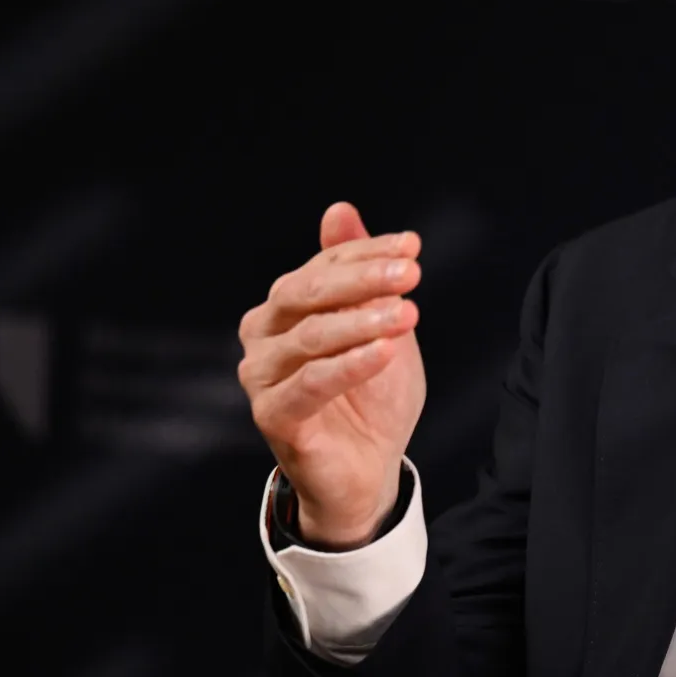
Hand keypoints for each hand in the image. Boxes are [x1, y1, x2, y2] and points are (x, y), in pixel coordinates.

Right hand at [238, 201, 424, 547]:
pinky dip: (349, 365)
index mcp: (284, 306)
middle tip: (410, 274)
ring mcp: (262, 377)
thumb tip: (339, 209)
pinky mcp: (273, 416)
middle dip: (363, 279)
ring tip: (406, 314)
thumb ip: (357, 271)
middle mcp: (263, 335)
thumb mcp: (376, 324)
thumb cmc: (372, 394)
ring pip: (311, 337)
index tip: (413, 246)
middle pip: (307, 293)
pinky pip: (311, 384)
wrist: (371, 466)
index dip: (367, 252)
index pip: (323, 265)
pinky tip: (384, 353)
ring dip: (361, 321)